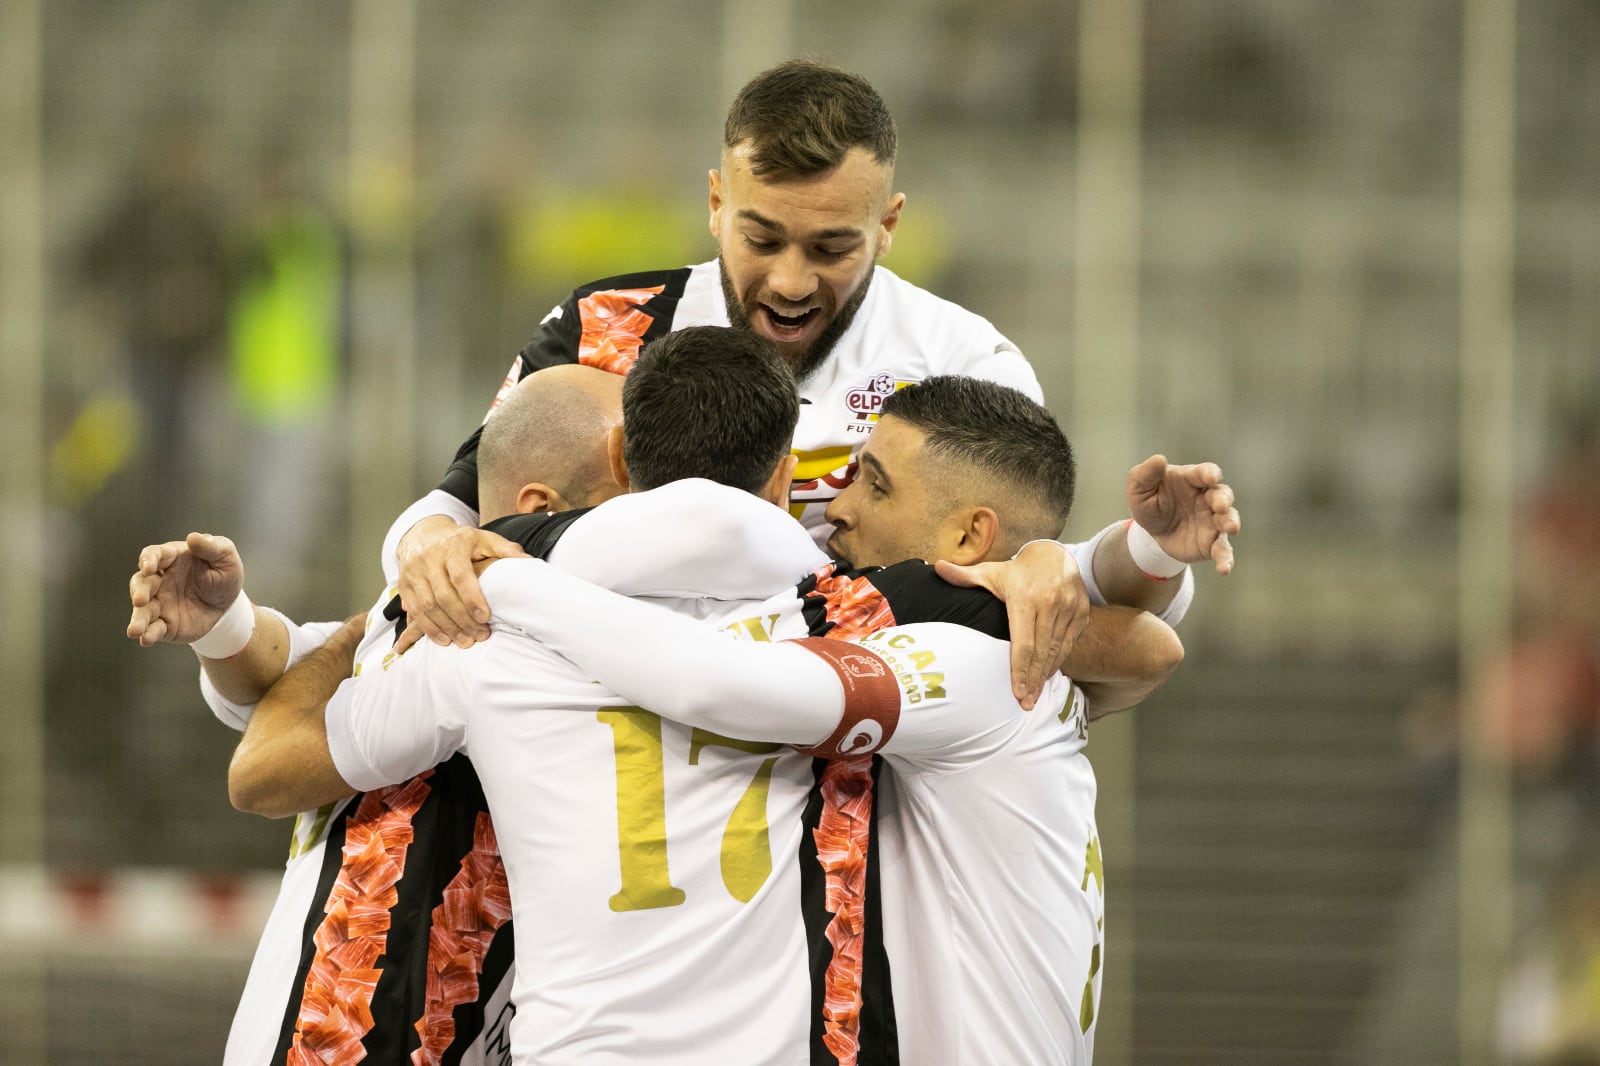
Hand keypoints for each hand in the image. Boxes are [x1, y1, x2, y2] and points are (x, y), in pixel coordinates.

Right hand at [127, 532, 244, 645]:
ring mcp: (160, 603)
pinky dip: (148, 634)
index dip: (148, 559)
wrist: (230, 606)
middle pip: (141, 583)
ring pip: (142, 610)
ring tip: (135, 630)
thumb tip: (193, 537)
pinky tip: (146, 640)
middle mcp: (160, 581)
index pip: (153, 555)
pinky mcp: (165, 623)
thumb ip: (211, 547)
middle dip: (139, 591)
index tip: (149, 567)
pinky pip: (153, 629)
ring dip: (137, 619)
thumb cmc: (225, 575)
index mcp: (172, 559)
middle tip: (140, 600)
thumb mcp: (226, 557)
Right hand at [395, 521, 525, 648]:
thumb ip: (505, 550)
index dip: (472, 599)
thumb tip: (530, 561)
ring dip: (447, 627)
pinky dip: (429, 628)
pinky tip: (445, 639)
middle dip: (462, 619)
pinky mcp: (403, 584)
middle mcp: (428, 558)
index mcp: (451, 546)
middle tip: (480, 636)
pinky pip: (415, 611)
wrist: (422, 534)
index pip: (460, 576)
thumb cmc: (460, 541)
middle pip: (443, 595)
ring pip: (428, 606)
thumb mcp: (484, 539)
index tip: (485, 617)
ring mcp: (413, 572)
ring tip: (466, 641)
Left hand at [934, 541, 1089, 709]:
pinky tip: (1048, 674)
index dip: (1020, 670)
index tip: (1017, 692)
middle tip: (1026, 702)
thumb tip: (938, 568)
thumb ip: (965, 576)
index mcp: (1025, 596)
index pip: (1023, 642)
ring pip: (1057, 649)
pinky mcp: (1082, 612)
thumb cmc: (1016, 571)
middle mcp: (1051, 602)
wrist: (1054, 555)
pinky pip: (1069, 642)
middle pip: (1041, 650)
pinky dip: (1059, 660)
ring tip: (1035, 695)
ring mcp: (1069, 607)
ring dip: (1046, 674)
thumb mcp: (991, 572)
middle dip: (1033, 679)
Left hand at [1126, 455, 1240, 574]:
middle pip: (1222, 494)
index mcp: (1191, 480)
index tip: (1212, 477)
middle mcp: (1207, 498)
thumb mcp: (1139, 489)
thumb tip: (1159, 459)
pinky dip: (1226, 558)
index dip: (1210, 473)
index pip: (1205, 472)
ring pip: (1228, 519)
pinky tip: (1225, 568)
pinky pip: (1223, 550)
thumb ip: (1146, 474)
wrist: (1150, 534)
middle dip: (1223, 499)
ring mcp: (1212, 521)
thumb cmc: (1148, 503)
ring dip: (1232, 522)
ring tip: (1231, 528)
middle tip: (1221, 506)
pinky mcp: (1211, 543)